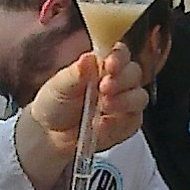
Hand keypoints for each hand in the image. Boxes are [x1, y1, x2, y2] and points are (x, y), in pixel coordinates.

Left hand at [29, 46, 147, 157]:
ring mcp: (125, 104)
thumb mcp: (59, 86)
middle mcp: (118, 82)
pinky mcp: (126, 126)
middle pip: (134, 73)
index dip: (119, 56)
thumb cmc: (55, 103)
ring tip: (104, 105)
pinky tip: (103, 124)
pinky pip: (132, 121)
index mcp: (103, 65)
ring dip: (125, 100)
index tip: (110, 64)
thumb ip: (75, 74)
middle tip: (104, 86)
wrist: (50, 135)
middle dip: (122, 78)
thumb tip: (88, 58)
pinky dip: (119, 122)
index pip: (120, 53)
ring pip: (139, 97)